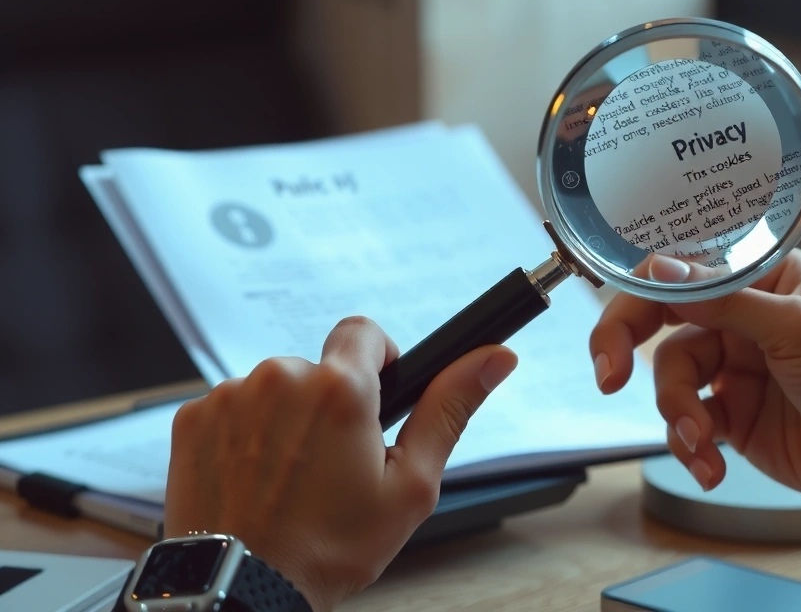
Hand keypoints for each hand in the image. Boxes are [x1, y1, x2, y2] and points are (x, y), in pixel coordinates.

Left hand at [164, 316, 517, 611]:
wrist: (240, 590)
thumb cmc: (329, 548)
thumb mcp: (409, 486)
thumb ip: (449, 408)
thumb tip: (495, 356)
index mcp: (340, 389)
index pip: (364, 330)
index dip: (377, 358)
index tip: (374, 395)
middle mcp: (281, 378)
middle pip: (318, 368)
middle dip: (329, 404)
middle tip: (331, 464)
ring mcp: (231, 396)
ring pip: (275, 389)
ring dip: (285, 420)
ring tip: (287, 480)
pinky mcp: (192, 418)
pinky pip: (232, 408)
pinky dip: (245, 436)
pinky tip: (252, 479)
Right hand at [589, 250, 800, 512]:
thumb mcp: (795, 326)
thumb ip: (723, 298)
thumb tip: (658, 268)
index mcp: (757, 279)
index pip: (678, 274)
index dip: (639, 298)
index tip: (619, 332)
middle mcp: (738, 319)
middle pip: (658, 326)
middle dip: (627, 350)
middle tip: (609, 377)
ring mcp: (732, 369)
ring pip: (669, 381)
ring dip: (677, 414)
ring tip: (702, 442)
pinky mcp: (731, 418)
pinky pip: (687, 425)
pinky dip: (690, 446)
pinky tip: (711, 466)